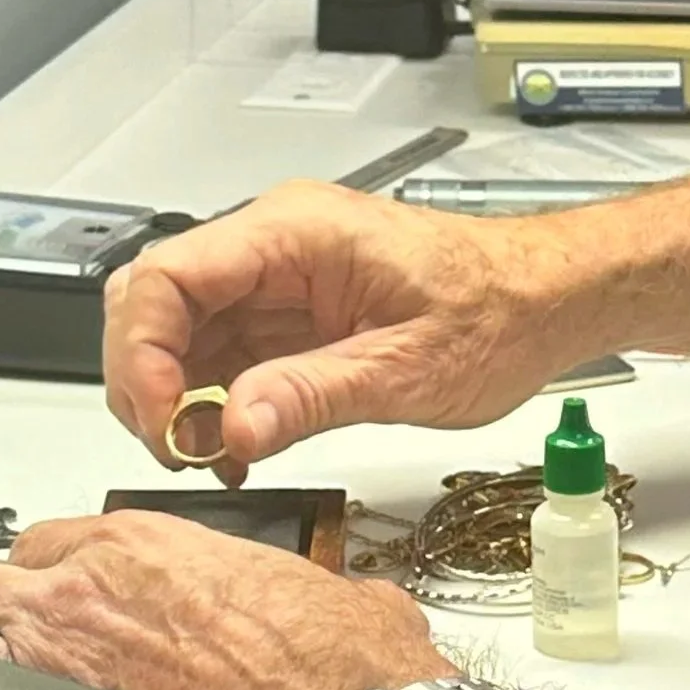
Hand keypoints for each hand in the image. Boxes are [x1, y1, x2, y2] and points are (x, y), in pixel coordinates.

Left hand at [0, 511, 449, 689]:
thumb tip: (322, 603)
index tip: (61, 605)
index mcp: (144, 549)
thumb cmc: (349, 683)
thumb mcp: (333, 599)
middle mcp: (85, 596)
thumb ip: (297, 589)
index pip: (50, 542)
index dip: (51, 578)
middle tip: (6, 649)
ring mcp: (56, 668)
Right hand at [102, 181, 593, 475]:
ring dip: (173, 401)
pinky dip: (208, 406)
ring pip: (174, 332)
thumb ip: (314, 395)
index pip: (168, 274)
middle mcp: (274, 246)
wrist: (546, 299)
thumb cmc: (499, 310)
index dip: (143, 353)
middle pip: (153, 300)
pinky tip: (233, 447)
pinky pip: (215, 354)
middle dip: (145, 381)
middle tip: (176, 449)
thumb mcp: (411, 369)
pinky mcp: (284, 316)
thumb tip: (234, 426)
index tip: (164, 422)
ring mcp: (274, 281)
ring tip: (209, 456)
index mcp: (296, 233)